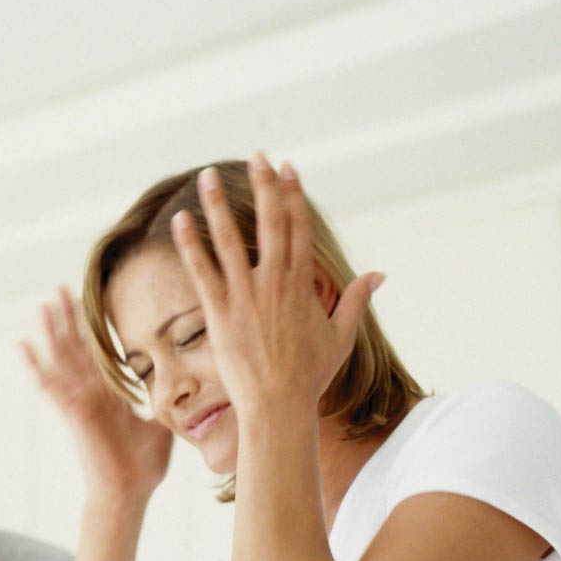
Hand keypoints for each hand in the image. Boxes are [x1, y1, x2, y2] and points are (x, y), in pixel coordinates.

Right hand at [21, 287, 172, 504]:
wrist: (131, 492)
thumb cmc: (145, 465)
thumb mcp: (163, 423)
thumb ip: (165, 402)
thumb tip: (184, 388)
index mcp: (111, 393)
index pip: (98, 351)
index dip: (92, 326)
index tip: (87, 298)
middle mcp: (92, 393)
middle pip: (76, 347)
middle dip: (69, 318)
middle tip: (60, 287)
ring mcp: (79, 401)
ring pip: (62, 358)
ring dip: (52, 331)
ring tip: (43, 303)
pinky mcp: (72, 413)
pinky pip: (49, 386)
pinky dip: (34, 366)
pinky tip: (21, 345)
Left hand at [171, 156, 382, 414]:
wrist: (279, 405)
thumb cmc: (309, 375)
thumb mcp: (341, 336)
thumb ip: (357, 300)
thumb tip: (379, 274)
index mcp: (301, 284)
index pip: (297, 228)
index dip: (291, 195)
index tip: (285, 168)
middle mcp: (274, 283)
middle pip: (269, 223)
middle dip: (263, 186)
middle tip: (256, 155)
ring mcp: (245, 296)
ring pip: (229, 240)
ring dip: (218, 206)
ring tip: (208, 176)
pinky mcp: (219, 313)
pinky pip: (201, 271)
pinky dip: (190, 245)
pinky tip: (180, 221)